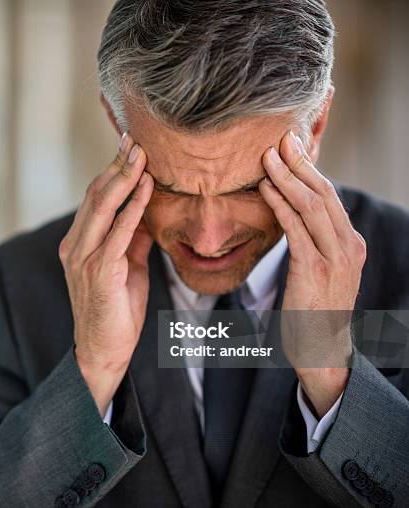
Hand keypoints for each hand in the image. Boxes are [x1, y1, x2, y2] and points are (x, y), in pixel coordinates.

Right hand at [59, 132, 153, 415]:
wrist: (104, 350)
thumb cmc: (116, 310)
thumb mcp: (126, 267)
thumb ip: (132, 238)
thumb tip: (146, 211)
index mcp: (78, 243)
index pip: (94, 199)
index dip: (112, 171)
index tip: (129, 147)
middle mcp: (75, 246)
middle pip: (96, 195)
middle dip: (117, 165)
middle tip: (135, 138)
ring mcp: (83, 258)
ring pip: (103, 207)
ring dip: (124, 177)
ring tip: (141, 153)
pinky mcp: (99, 272)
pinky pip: (118, 232)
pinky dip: (133, 206)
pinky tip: (146, 187)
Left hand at [259, 130, 366, 416]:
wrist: (322, 348)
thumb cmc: (314, 308)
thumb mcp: (322, 270)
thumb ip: (314, 242)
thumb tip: (293, 214)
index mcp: (350, 243)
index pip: (330, 197)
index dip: (310, 170)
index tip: (292, 148)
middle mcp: (347, 246)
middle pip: (324, 194)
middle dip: (301, 164)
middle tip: (281, 139)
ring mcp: (334, 258)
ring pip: (312, 206)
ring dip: (287, 178)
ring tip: (267, 157)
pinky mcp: (313, 270)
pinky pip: (295, 230)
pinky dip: (279, 206)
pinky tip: (265, 189)